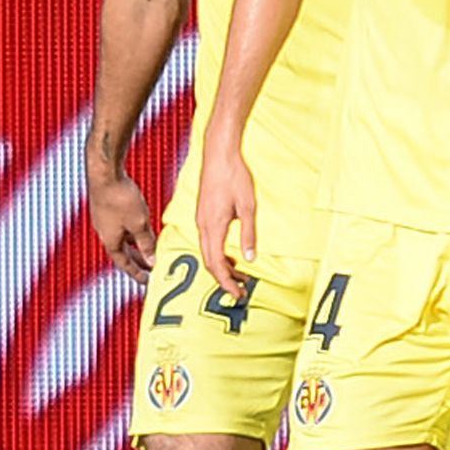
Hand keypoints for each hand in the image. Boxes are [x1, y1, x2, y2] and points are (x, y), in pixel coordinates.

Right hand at [86, 170, 156, 283]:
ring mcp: (103, 219)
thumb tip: (152, 261)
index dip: (136, 273)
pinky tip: (139, 225)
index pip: (124, 263)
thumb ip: (146, 243)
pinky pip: (119, 225)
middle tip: (150, 267)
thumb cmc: (120, 198)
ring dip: (134, 245)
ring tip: (148, 248)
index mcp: (110, 240)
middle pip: (121, 252)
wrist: (104, 172)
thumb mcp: (139, 224)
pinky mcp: (105, 206)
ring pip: (121, 238)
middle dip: (136, 260)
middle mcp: (104, 231)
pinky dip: (130, 231)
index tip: (146, 281)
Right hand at [196, 136, 256, 300]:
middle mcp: (202, 225)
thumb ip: (248, 234)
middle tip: (242, 290)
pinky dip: (219, 254)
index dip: (227, 282)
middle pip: (209, 261)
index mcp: (212, 225)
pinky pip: (208, 241)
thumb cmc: (234, 177)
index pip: (216, 263)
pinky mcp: (203, 214)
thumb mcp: (248, 207)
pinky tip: (233, 255)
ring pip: (208, 252)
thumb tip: (249, 259)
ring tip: (242, 274)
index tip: (238, 294)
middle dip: (224, 278)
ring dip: (223, 266)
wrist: (219, 155)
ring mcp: (200, 220)